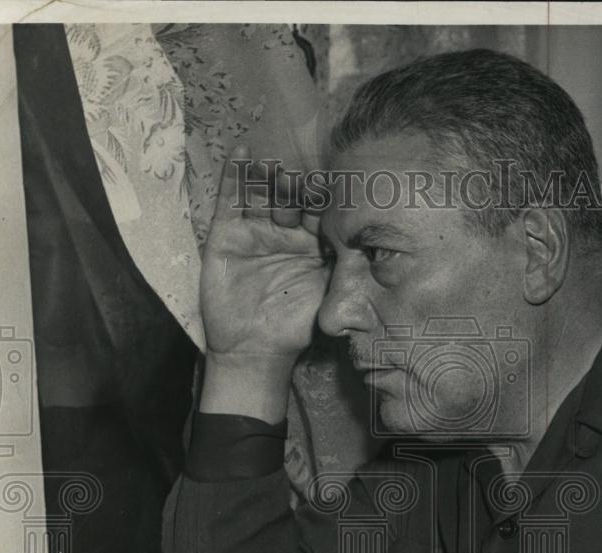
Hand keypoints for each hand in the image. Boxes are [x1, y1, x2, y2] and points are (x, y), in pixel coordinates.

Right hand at [199, 145, 328, 418]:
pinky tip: (242, 152)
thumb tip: (375, 240)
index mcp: (312, 244)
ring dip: (269, 174)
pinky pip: (230, 200)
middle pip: (291, 196)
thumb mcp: (328, 293)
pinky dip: (234, 175)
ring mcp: (254, 230)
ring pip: (262, 193)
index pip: (319, 209)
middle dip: (297, 185)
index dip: (326, 196)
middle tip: (303, 178)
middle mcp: (283, 232)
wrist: (255, 350)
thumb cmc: (296, 325)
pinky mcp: (226, 234)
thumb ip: (345, 265)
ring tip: (276, 161)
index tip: (336, 181)